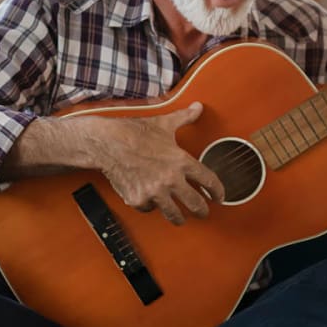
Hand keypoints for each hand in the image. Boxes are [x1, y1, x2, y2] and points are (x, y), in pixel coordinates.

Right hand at [93, 102, 223, 225]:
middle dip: (202, 211)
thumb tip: (197, 107)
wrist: (108, 142)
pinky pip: (150, 209)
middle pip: (195, 204)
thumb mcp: (163, 123)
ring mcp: (154, 192)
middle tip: (203, 213)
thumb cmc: (134, 132)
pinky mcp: (138, 200)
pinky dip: (151, 206)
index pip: (209, 181)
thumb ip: (184, 118)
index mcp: (181, 161)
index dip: (218, 191)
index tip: (219, 196)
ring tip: (181, 218)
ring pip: (174, 214)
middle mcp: (171, 179)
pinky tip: (152, 202)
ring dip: (180, 218)